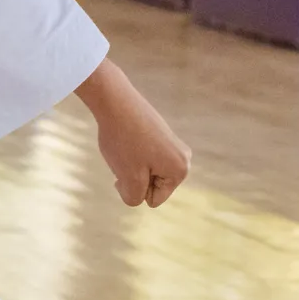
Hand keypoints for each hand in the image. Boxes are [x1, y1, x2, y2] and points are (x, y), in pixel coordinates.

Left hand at [74, 59, 190, 207]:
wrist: (114, 99)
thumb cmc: (123, 140)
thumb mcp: (128, 179)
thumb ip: (135, 198)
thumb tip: (138, 193)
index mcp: (181, 171)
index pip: (152, 200)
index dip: (134, 187)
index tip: (130, 164)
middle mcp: (183, 157)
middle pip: (150, 186)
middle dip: (134, 176)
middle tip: (126, 154)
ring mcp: (173, 144)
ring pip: (144, 171)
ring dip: (130, 164)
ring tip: (125, 144)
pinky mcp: (161, 134)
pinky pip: (141, 157)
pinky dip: (129, 151)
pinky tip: (125, 135)